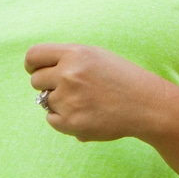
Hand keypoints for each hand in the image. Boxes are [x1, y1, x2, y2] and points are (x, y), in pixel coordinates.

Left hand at [25, 43, 163, 141]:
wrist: (146, 104)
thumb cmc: (123, 78)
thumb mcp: (98, 56)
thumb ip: (69, 58)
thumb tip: (38, 68)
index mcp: (76, 54)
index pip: (34, 55)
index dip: (32, 64)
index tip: (36, 70)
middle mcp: (69, 74)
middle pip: (36, 80)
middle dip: (48, 84)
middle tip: (70, 88)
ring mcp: (68, 100)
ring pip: (45, 100)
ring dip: (59, 101)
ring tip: (85, 100)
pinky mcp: (70, 123)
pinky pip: (51, 119)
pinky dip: (64, 117)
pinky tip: (85, 112)